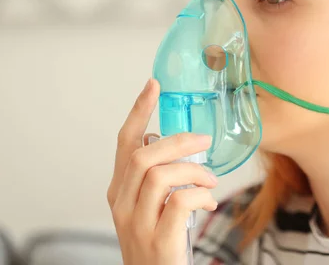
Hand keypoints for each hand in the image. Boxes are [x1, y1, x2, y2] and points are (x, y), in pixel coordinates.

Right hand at [106, 79, 217, 264]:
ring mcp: (137, 223)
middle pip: (142, 154)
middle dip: (178, 141)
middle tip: (203, 140)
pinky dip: (199, 196)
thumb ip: (155, 179)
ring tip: (209, 180)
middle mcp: (121, 204)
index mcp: (119, 191)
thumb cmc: (158, 243)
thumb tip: (173, 145)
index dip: (139, 111)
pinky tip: (207, 203)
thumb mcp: (149, 207)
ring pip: (159, 175)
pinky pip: (178, 202)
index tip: (154, 85)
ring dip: (192, 170)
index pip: (125, 142)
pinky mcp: (158, 240)